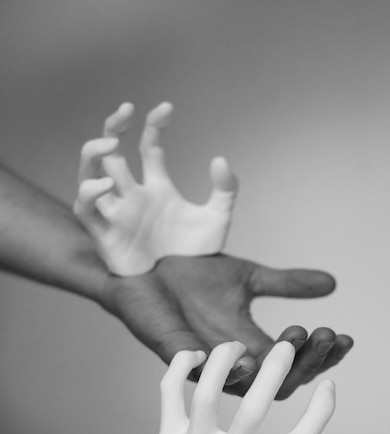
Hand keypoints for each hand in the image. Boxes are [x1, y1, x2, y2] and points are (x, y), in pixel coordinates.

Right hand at [73, 102, 238, 274]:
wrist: (185, 290)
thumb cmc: (195, 257)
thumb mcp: (217, 220)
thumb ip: (224, 190)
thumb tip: (220, 159)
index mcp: (157, 188)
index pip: (149, 147)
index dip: (154, 125)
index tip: (166, 108)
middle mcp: (133, 196)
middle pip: (111, 154)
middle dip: (112, 127)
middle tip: (125, 110)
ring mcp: (117, 213)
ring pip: (89, 175)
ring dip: (93, 154)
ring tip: (111, 143)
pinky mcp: (104, 234)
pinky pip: (85, 209)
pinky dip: (89, 194)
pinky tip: (105, 185)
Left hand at [103, 253, 352, 397]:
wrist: (147, 260)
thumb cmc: (192, 275)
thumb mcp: (248, 277)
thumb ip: (285, 284)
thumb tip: (332, 283)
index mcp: (249, 346)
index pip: (292, 364)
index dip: (320, 356)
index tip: (345, 338)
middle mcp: (229, 360)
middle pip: (275, 381)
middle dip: (306, 362)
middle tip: (326, 336)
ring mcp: (200, 360)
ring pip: (242, 382)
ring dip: (272, 367)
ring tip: (297, 341)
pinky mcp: (171, 349)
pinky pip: (196, 369)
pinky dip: (222, 367)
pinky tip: (248, 358)